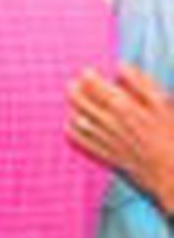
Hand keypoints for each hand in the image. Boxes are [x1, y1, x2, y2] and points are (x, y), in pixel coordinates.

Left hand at [69, 65, 173, 210]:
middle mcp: (111, 122)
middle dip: (75, 90)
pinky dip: (73, 130)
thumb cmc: (173, 133)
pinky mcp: (107, 154)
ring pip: (78, 119)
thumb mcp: (164, 104)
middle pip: (82, 102)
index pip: (96, 86)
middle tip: (74, 83)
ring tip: (75, 100)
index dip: (88, 76)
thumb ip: (142, 83)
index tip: (87, 71)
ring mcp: (107, 139)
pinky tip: (73, 122)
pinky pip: (81, 140)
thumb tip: (122, 66)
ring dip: (74, 107)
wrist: (173, 171)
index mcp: (125, 107)